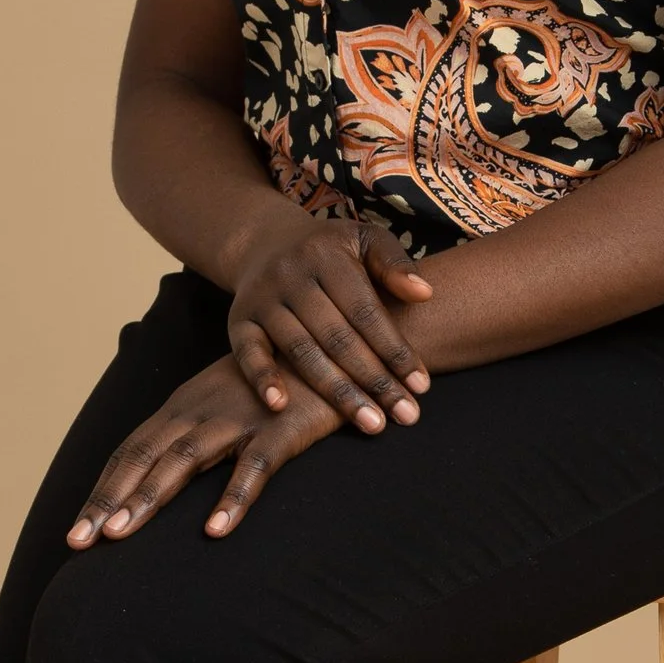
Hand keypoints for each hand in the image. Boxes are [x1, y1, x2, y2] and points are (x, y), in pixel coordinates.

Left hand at [64, 356, 342, 546]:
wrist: (336, 344)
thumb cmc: (280, 383)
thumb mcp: (226, 404)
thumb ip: (197, 436)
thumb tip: (163, 476)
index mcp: (184, 407)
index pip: (131, 452)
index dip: (102, 490)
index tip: (77, 532)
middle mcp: (200, 411)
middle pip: (143, 458)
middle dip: (107, 501)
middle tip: (77, 541)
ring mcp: (238, 418)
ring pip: (182, 462)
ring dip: (148, 498)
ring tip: (119, 535)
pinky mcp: (280, 430)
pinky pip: (253, 468)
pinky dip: (232, 498)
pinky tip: (214, 530)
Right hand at [225, 212, 434, 430]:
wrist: (265, 243)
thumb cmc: (329, 250)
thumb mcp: (364, 239)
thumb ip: (394, 262)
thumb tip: (424, 293)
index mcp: (327, 256)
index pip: (366, 311)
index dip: (395, 350)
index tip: (421, 386)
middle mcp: (291, 276)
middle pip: (337, 337)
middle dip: (374, 380)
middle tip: (405, 415)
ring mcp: (262, 300)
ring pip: (301, 351)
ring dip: (336, 391)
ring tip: (370, 423)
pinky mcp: (239, 320)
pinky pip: (247, 353)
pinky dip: (262, 379)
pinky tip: (281, 407)